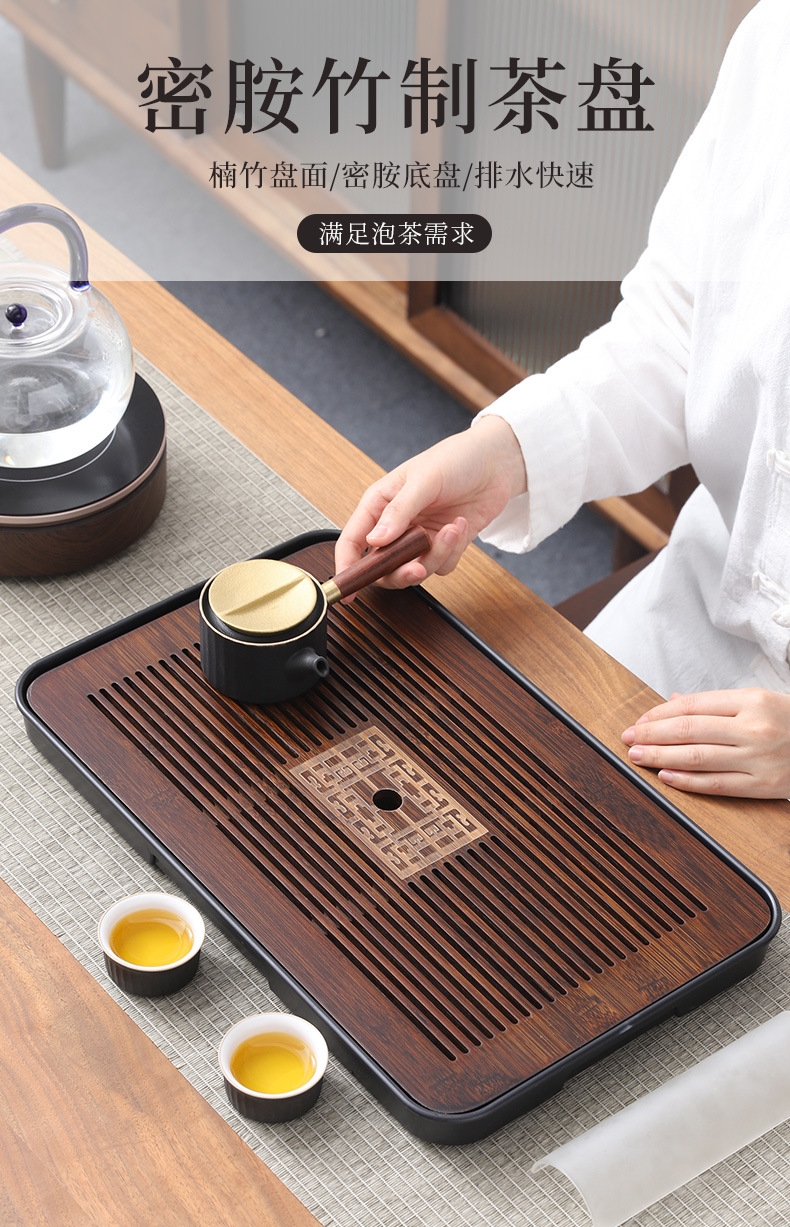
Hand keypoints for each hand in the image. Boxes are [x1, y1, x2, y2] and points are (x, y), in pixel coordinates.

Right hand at [335, 414, 526, 589]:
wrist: (496, 462)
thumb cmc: (455, 458)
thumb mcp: (423, 480)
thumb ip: (398, 512)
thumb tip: (374, 541)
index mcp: (380, 504)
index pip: (353, 541)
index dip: (347, 568)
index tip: (348, 591)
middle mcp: (397, 524)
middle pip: (383, 566)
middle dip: (400, 572)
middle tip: (417, 568)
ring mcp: (420, 537)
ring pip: (416, 569)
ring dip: (436, 555)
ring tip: (451, 530)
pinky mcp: (444, 545)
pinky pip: (442, 566)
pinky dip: (453, 551)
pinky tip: (461, 525)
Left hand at [621, 688, 789, 798]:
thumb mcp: (761, 701)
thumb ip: (717, 703)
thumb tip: (675, 700)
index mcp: (753, 701)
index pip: (694, 706)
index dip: (660, 713)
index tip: (640, 719)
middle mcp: (755, 728)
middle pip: (690, 730)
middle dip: (652, 733)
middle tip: (629, 737)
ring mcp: (759, 758)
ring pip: (698, 757)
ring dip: (661, 756)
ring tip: (638, 756)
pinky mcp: (764, 785)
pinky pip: (718, 784)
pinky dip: (688, 781)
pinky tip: (666, 776)